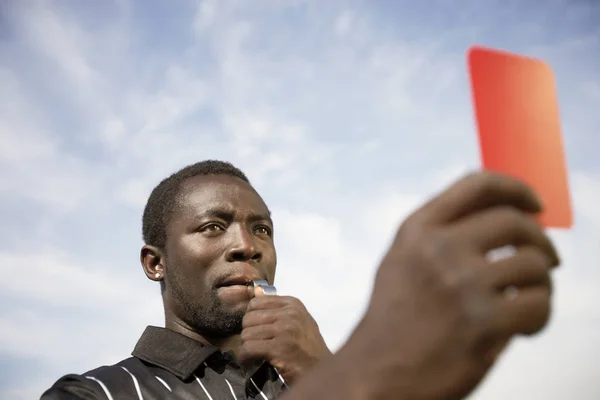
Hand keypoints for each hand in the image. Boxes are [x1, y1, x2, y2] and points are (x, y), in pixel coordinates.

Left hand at [239, 290, 331, 383]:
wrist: (323, 371)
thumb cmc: (309, 348)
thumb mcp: (298, 321)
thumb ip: (278, 308)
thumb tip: (255, 291)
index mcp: (292, 304)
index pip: (255, 303)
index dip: (251, 318)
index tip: (256, 330)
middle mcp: (289, 314)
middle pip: (249, 318)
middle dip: (248, 334)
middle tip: (254, 345)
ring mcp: (284, 330)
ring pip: (247, 334)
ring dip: (246, 347)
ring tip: (254, 355)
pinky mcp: (279, 348)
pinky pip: (249, 348)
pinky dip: (245, 357)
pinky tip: (251, 361)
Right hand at [345, 171, 558, 399]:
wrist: (377, 372)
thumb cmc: (394, 320)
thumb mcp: (402, 261)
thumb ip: (440, 235)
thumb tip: (503, 217)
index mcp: (417, 230)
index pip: (478, 185)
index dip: (516, 189)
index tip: (535, 204)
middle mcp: (439, 248)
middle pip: (514, 221)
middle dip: (541, 239)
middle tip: (547, 260)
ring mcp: (462, 283)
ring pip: (534, 263)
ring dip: (543, 283)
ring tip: (530, 300)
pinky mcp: (484, 321)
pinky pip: (539, 303)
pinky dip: (541, 316)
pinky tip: (525, 328)